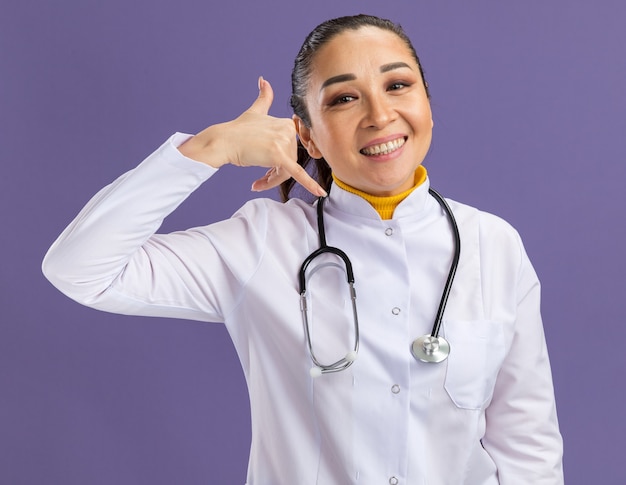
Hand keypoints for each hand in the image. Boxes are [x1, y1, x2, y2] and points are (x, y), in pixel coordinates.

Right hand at [178, 77, 326, 196]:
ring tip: (257, 183)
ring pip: (286, 171)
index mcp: (286, 124)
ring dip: (272, 181)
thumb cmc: (237, 130)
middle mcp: (287, 131)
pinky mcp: (278, 155)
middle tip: (259, 181)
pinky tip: (319, 192)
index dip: (278, 163)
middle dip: (274, 174)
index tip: (266, 168)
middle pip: (289, 163)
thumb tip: (264, 79)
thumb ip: (263, 97)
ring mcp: (283, 142)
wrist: (223, 141)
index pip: (290, 151)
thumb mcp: (254, 112)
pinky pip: (298, 173)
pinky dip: (310, 184)